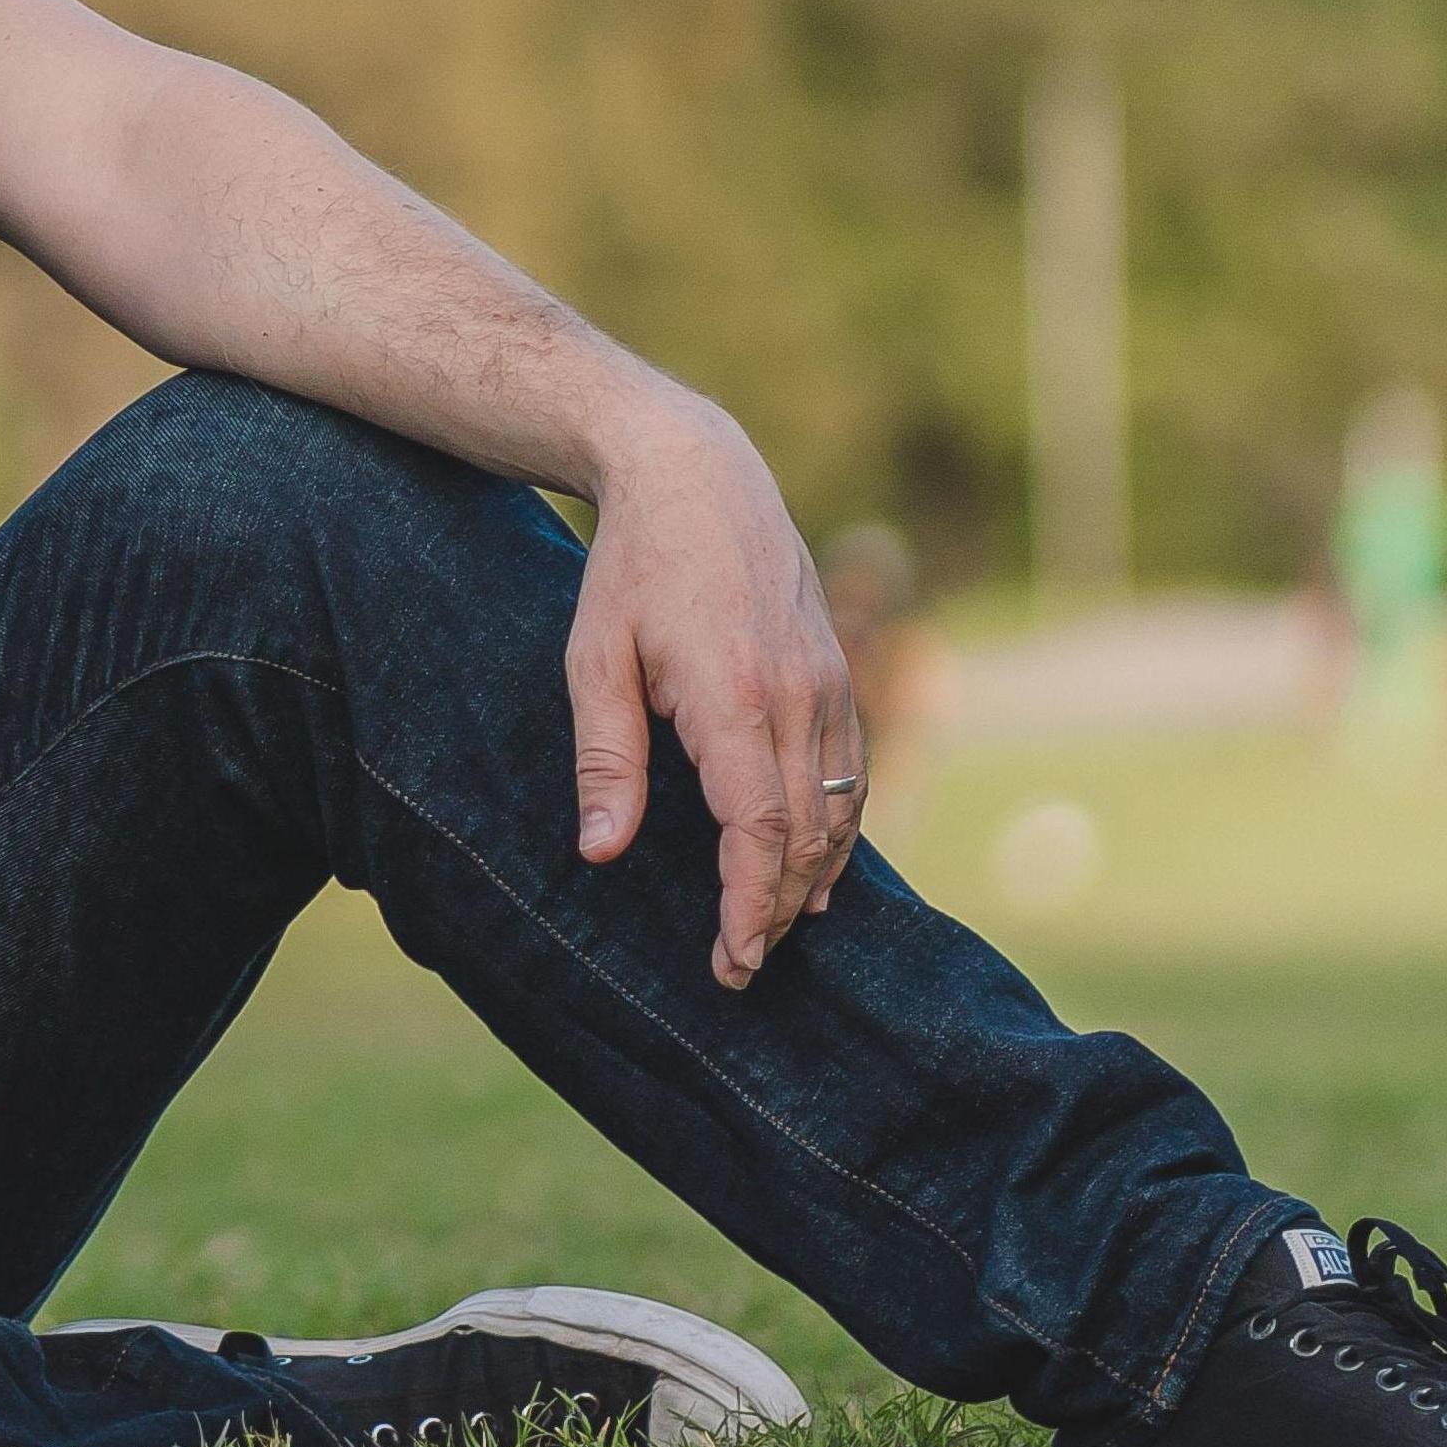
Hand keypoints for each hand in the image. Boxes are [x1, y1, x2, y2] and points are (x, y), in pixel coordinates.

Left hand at [560, 397, 863, 990]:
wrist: (699, 477)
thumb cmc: (632, 570)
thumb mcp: (594, 658)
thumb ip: (606, 758)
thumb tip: (599, 853)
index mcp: (735, 697)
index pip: (756, 831)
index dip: (748, 906)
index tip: (730, 961)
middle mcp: (799, 697)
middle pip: (804, 836)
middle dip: (775, 912)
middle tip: (741, 969)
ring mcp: (831, 685)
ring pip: (839, 813)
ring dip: (810, 880)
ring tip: (771, 933)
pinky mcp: (840, 675)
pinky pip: (852, 776)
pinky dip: (838, 832)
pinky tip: (815, 871)